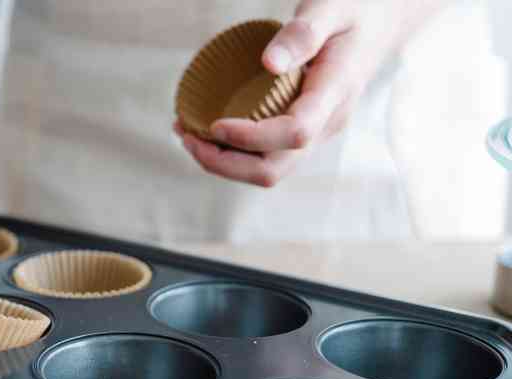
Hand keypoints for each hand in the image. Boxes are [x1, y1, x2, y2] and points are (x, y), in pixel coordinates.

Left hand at [175, 0, 408, 186]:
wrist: (383, 21)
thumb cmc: (355, 7)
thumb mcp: (332, 6)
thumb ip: (304, 32)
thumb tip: (268, 64)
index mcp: (336, 94)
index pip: (294, 133)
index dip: (250, 137)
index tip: (214, 124)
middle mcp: (327, 123)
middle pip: (274, 169)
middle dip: (224, 162)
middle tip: (186, 134)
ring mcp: (315, 132)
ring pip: (267, 170)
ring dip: (222, 162)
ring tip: (186, 132)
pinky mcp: (302, 132)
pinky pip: (266, 156)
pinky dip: (232, 152)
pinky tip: (205, 129)